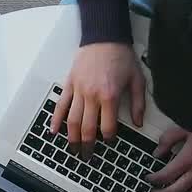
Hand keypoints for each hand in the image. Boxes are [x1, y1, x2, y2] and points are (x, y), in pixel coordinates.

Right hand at [51, 42, 145, 159]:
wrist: (104, 35)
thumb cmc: (120, 55)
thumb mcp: (137, 79)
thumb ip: (137, 103)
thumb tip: (138, 122)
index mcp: (110, 95)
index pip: (108, 126)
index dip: (109, 137)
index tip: (110, 141)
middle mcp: (92, 95)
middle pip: (88, 128)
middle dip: (88, 146)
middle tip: (88, 156)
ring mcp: (78, 90)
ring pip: (72, 120)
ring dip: (72, 138)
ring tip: (73, 150)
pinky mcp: (70, 84)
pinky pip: (61, 105)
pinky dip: (56, 120)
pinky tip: (54, 131)